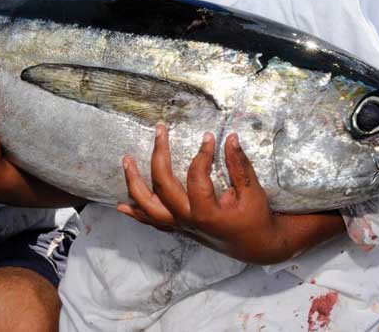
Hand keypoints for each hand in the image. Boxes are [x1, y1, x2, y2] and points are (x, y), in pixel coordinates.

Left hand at [117, 126, 292, 263]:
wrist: (256, 247)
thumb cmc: (256, 219)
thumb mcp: (253, 192)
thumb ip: (239, 166)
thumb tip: (231, 138)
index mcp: (207, 213)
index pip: (196, 176)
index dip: (202, 153)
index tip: (209, 137)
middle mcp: (187, 220)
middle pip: (163, 185)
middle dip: (159, 154)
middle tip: (159, 130)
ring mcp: (179, 225)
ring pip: (148, 206)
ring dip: (135, 182)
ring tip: (127, 159)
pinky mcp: (178, 228)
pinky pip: (151, 221)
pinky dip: (136, 213)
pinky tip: (121, 205)